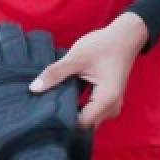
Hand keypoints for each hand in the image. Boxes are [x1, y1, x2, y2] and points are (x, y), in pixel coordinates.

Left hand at [28, 12, 147, 128]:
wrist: (126, 36)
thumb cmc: (103, 45)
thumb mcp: (76, 58)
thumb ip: (55, 73)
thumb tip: (33, 89)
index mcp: (106, 101)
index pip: (80, 123)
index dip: (62, 120)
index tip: (45, 112)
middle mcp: (112, 109)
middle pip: (85, 124)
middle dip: (66, 117)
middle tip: (45, 108)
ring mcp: (112, 105)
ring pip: (88, 118)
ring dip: (72, 111)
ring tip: (52, 102)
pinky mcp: (108, 100)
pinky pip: (92, 110)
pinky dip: (79, 105)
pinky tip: (65, 96)